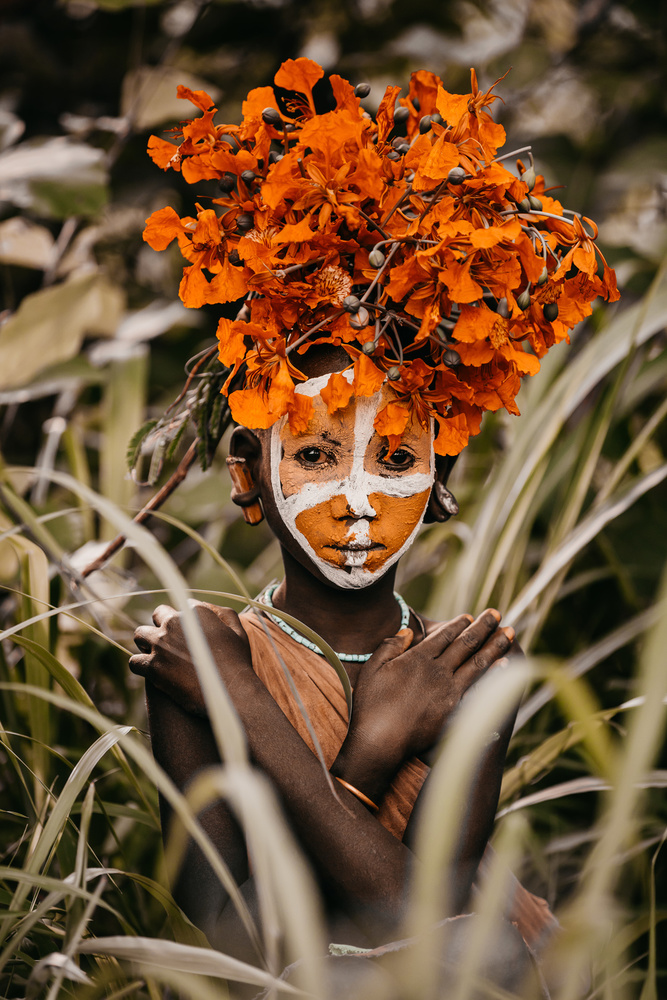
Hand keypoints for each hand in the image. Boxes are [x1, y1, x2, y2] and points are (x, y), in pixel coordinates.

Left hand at [130, 602, 250, 714]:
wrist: (231, 693)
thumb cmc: (238, 664)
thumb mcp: (239, 633)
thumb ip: (226, 615)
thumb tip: (211, 608)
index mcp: (195, 612)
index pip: (179, 607)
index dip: (182, 620)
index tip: (185, 633)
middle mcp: (175, 622)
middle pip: (157, 615)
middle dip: (160, 626)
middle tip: (167, 642)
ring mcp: (162, 644)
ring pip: (140, 634)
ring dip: (146, 643)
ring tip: (155, 655)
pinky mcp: (153, 666)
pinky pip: (135, 661)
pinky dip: (140, 666)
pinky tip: (149, 672)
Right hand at [333, 610, 514, 797]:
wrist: (379, 742)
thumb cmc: (370, 705)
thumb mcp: (372, 668)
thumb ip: (390, 646)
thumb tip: (408, 631)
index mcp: (417, 658)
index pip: (444, 636)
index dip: (459, 624)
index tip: (471, 616)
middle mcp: (437, 671)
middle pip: (465, 644)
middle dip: (483, 627)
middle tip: (496, 614)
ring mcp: (449, 691)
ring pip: (478, 663)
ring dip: (495, 646)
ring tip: (509, 634)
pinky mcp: (455, 711)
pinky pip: (480, 689)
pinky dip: (494, 676)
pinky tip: (505, 667)